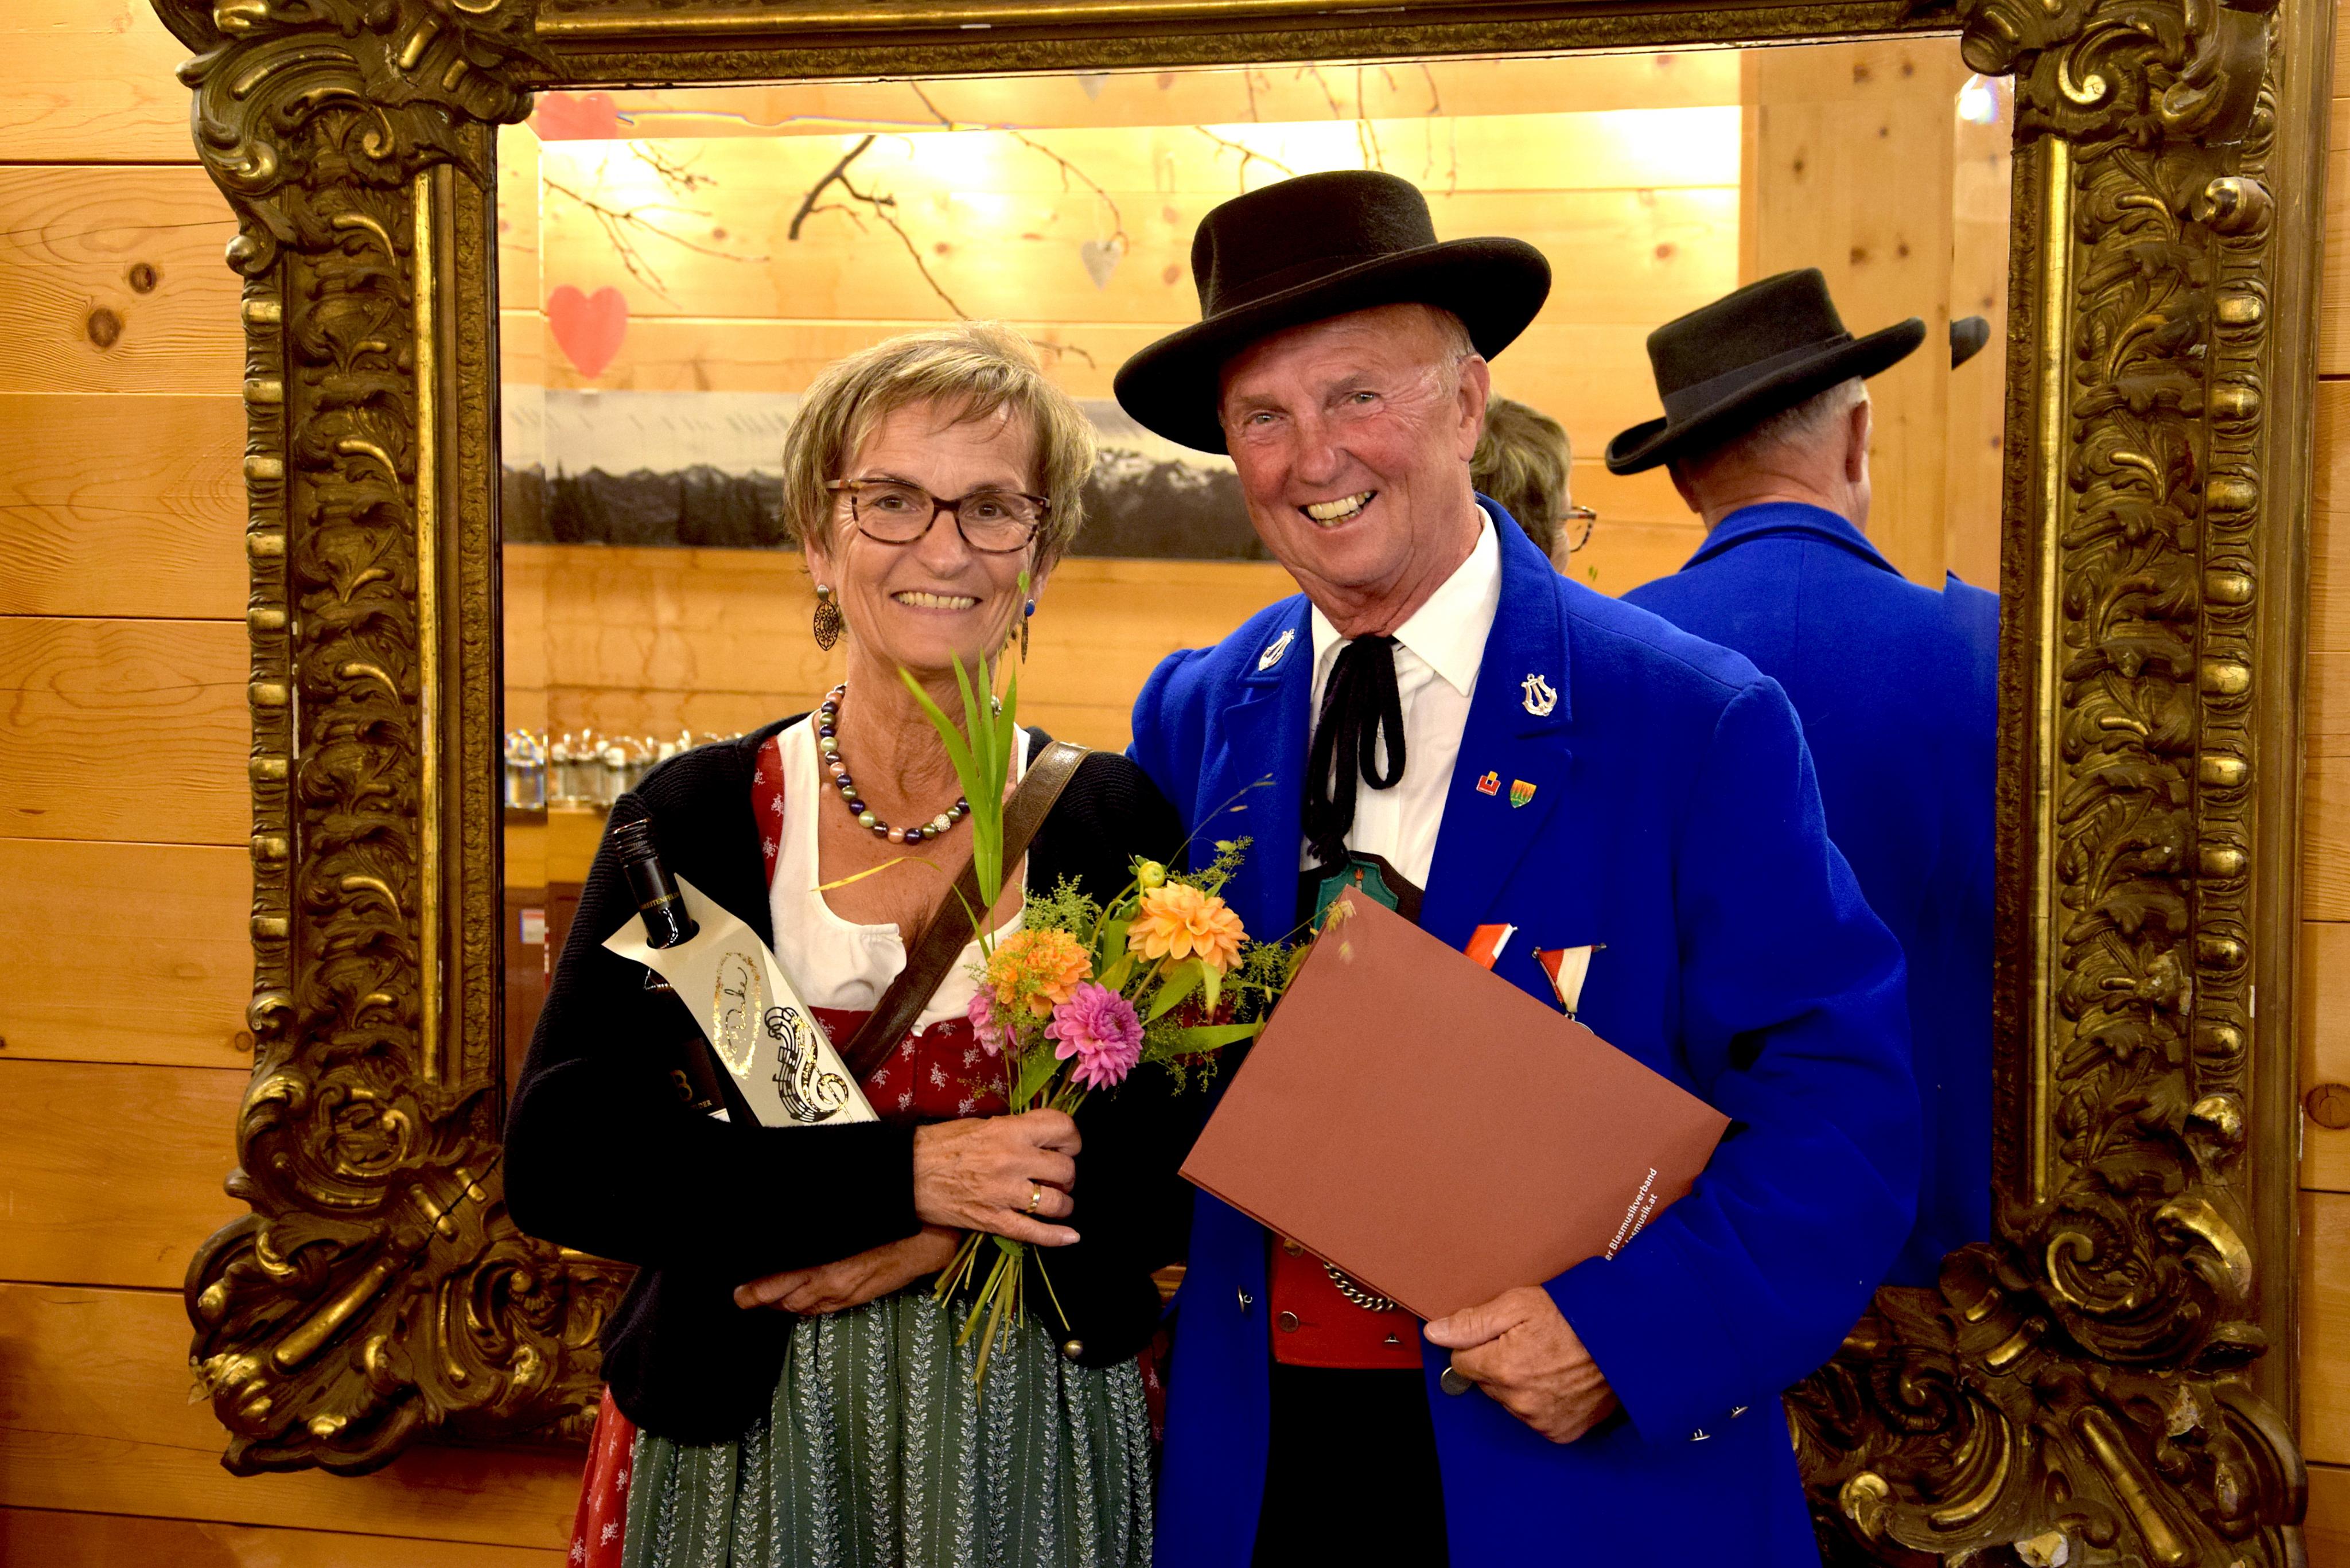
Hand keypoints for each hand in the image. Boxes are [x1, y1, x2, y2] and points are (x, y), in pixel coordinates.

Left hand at [734, 1225, 960, 1314]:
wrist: (931, 1238)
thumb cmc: (892, 1221)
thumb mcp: (850, 1219)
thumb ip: (818, 1227)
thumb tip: (793, 1226)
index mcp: (825, 1264)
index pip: (780, 1282)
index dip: (757, 1289)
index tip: (740, 1292)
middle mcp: (832, 1284)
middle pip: (786, 1300)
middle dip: (762, 1299)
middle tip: (742, 1297)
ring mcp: (846, 1293)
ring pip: (803, 1307)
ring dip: (783, 1304)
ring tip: (765, 1299)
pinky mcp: (858, 1297)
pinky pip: (824, 1309)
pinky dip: (806, 1307)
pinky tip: (800, 1301)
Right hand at [912, 1109, 1081, 1246]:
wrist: (907, 1172)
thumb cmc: (941, 1144)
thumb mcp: (983, 1124)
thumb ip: (1016, 1131)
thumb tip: (1043, 1140)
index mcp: (1010, 1130)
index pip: (1063, 1129)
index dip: (1072, 1140)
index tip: (1067, 1147)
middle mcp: (1013, 1160)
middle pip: (1065, 1169)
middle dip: (1066, 1175)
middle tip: (1056, 1177)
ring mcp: (1005, 1193)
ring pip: (1057, 1203)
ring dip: (1063, 1204)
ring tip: (1056, 1203)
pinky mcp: (994, 1220)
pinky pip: (1035, 1232)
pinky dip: (1056, 1237)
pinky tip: (1070, 1237)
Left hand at [1423, 1286, 1617, 1443]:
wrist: (1626, 1342)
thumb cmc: (1577, 1318)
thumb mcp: (1520, 1304)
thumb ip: (1473, 1321)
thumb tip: (1436, 1333)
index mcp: (1504, 1368)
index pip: (1462, 1362)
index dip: (1478, 1344)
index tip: (1499, 1335)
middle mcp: (1519, 1400)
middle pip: (1485, 1382)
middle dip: (1498, 1363)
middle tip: (1529, 1343)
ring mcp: (1540, 1420)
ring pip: (1509, 1399)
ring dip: (1520, 1383)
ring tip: (1549, 1359)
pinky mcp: (1560, 1431)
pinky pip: (1535, 1417)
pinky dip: (1542, 1401)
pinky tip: (1559, 1381)